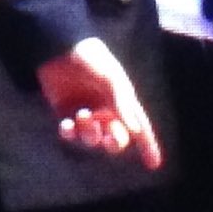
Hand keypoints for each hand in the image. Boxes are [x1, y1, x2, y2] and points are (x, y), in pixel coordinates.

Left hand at [38, 37, 163, 169]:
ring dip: (90, 133)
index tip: (154, 164)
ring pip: (92, 138)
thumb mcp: (111, 78)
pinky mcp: (64, 112)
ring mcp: (85, 112)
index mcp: (122, 101)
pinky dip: (69, 132)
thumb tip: (135, 131)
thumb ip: (123, 104)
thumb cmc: (90, 58)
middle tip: (108, 136)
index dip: (147, 145)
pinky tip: (67, 124)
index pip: (138, 126)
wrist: (58, 47)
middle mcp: (105, 109)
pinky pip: (70, 132)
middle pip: (116, 138)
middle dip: (114, 142)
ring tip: (82, 115)